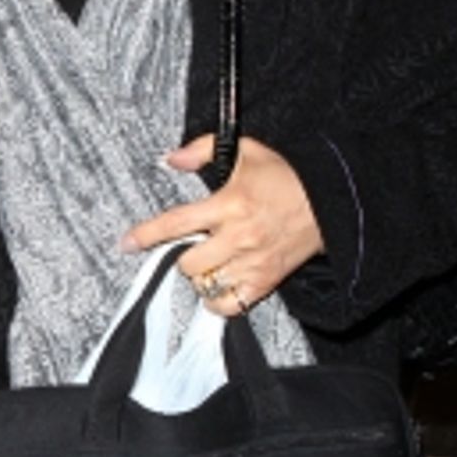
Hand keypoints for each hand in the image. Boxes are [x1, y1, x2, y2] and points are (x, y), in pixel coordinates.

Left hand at [122, 135, 323, 313]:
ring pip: (206, 285)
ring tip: (211, 262)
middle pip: (188, 263)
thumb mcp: (247, 150)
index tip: (127, 243)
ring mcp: (253, 263)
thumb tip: (171, 159)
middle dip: (184, 256)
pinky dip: (218, 300)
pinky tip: (220, 285)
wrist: (330, 203)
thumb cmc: (286, 176)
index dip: (147, 235)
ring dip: (201, 277)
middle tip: (195, 246)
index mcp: (230, 203)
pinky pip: (229, 305)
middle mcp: (239, 237)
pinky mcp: (266, 282)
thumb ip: (202, 150)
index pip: (177, 223)